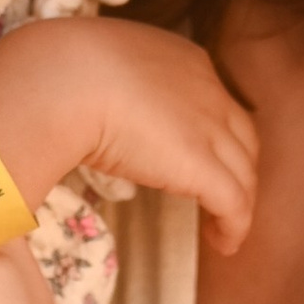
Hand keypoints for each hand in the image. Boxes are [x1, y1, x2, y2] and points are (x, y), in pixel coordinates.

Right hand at [0, 16, 259, 254]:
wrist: (61, 81)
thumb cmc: (60, 72)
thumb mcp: (98, 68)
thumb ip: (108, 86)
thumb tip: (86, 110)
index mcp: (183, 60)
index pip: (215, 102)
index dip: (214, 135)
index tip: (199, 158)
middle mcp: (208, 90)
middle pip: (242, 138)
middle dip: (237, 168)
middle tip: (220, 196)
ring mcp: (209, 128)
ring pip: (243, 173)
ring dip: (238, 204)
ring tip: (224, 230)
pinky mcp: (201, 166)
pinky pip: (235, 203)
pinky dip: (235, 226)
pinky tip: (224, 243)